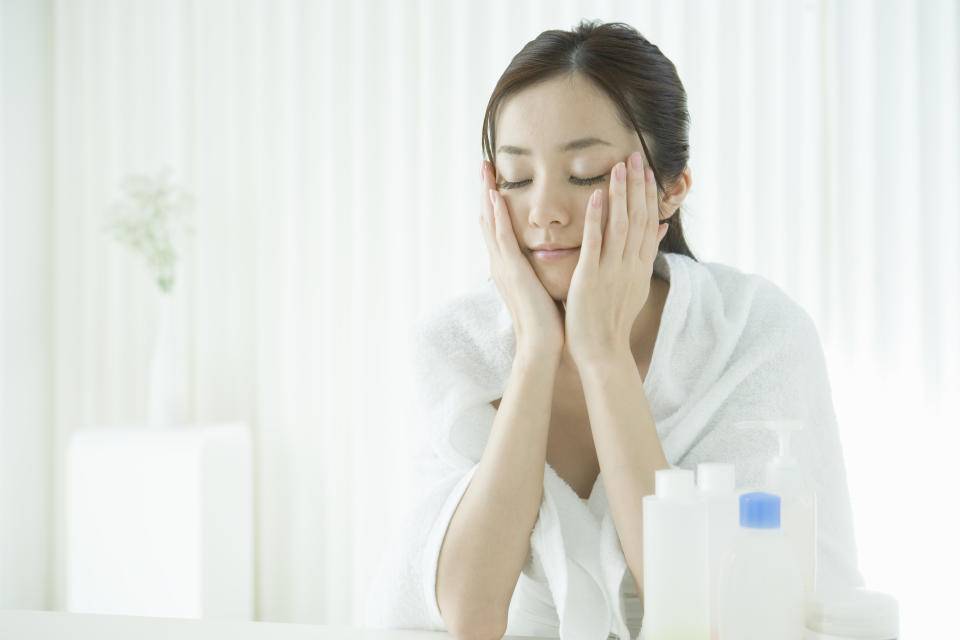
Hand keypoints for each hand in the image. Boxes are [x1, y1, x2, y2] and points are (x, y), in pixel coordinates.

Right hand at [479, 160, 564, 359]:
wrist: (541, 345)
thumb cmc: (545, 320)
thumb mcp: (539, 287)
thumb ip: (538, 270)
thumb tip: (545, 257)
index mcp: (508, 265)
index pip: (497, 227)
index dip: (494, 202)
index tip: (494, 179)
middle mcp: (501, 262)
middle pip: (488, 219)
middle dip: (485, 191)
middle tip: (484, 164)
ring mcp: (503, 265)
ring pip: (490, 222)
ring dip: (486, 194)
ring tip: (485, 169)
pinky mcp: (511, 270)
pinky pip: (502, 237)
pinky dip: (496, 215)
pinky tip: (495, 196)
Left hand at [564, 152, 668, 365]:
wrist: (602, 350)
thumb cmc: (613, 320)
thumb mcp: (636, 284)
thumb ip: (646, 254)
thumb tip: (662, 227)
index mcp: (640, 265)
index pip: (648, 222)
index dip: (648, 194)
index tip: (646, 169)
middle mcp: (631, 264)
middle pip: (637, 217)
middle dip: (636, 185)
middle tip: (635, 156)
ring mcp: (612, 270)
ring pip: (620, 225)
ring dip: (620, 194)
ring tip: (619, 166)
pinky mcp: (592, 277)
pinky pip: (595, 243)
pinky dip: (596, 219)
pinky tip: (594, 196)